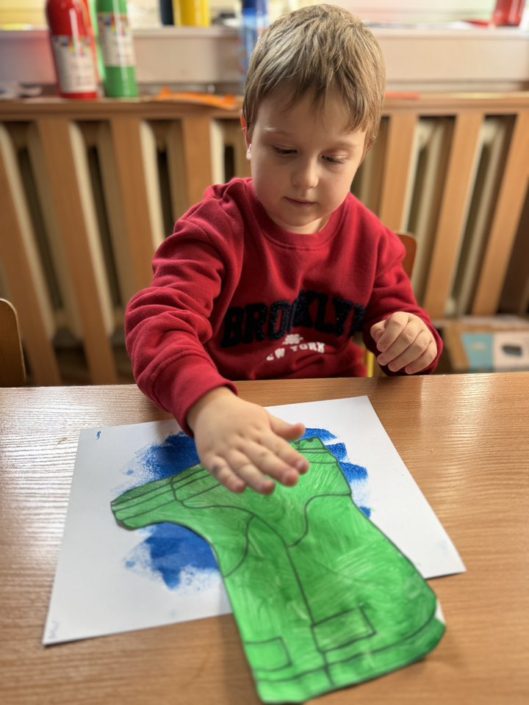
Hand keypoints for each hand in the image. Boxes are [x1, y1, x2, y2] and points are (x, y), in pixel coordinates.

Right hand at [187, 388, 308, 494]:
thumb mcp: (262, 417)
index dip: (291, 456)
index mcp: (259, 431)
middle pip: (262, 457)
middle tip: (293, 479)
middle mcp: (244, 441)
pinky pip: (220, 470)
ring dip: (255, 478)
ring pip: (242, 466)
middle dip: (278, 468)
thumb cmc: (240, 416)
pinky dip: (229, 480)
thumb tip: (302, 429)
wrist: (207, 407)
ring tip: (269, 489)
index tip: (304, 468)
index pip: (277, 445)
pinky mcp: (211, 459)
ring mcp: (227, 451)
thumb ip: (282, 428)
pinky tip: (239, 489)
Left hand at [370, 312, 436, 373]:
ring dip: (404, 359)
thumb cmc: (391, 333)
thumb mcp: (381, 329)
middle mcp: (416, 323)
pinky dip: (418, 364)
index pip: (397, 324)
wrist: (408, 334)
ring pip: (419, 347)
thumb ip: (378, 332)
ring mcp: (427, 334)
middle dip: (393, 351)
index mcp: (402, 317)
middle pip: (407, 337)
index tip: (379, 349)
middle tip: (382, 361)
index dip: (388, 337)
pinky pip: (429, 355)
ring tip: (392, 367)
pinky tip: (407, 370)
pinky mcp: (433, 346)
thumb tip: (380, 339)